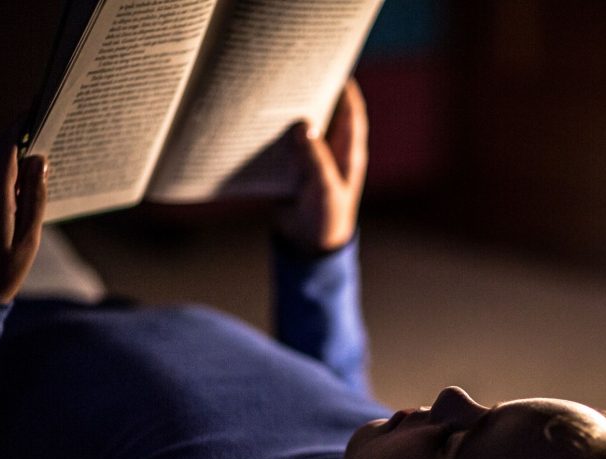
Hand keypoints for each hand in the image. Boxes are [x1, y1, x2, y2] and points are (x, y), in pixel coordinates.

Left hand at [0, 130, 47, 302]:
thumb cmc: (1, 273)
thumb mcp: (28, 239)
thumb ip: (35, 197)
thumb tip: (40, 161)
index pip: (5, 151)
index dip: (19, 127)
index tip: (35, 110)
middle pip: (5, 163)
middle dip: (27, 160)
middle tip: (53, 157)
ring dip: (18, 183)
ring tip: (38, 201)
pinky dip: (6, 193)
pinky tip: (18, 215)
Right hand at [276, 78, 367, 254]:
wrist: (308, 248)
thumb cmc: (326, 220)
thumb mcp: (324, 189)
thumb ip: (315, 159)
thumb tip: (303, 126)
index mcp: (349, 151)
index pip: (351, 110)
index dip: (343, 85)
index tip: (328, 63)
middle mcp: (332, 151)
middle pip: (325, 112)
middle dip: (312, 92)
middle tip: (292, 72)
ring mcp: (313, 159)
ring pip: (303, 127)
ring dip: (289, 112)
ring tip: (269, 90)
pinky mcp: (294, 169)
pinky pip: (284, 145)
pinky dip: (273, 134)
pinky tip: (254, 123)